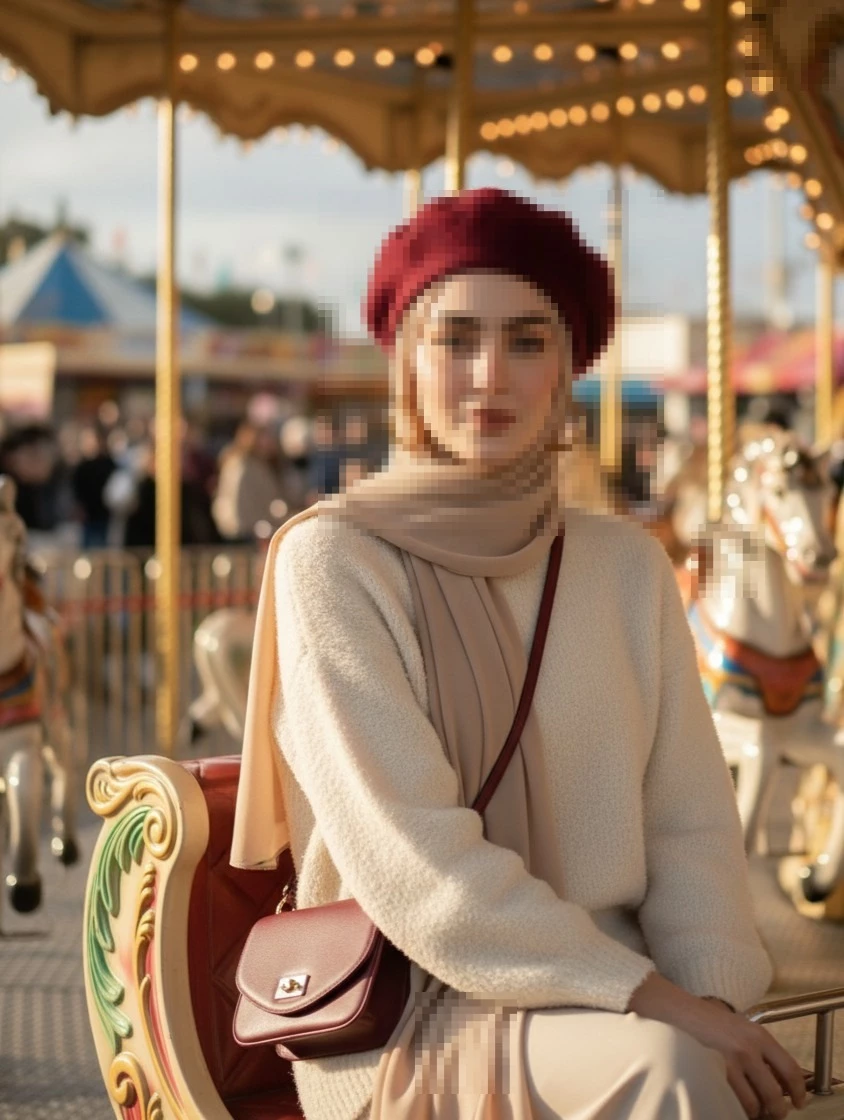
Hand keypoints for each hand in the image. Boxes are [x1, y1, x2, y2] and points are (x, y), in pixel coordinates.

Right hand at [627, 972, 806, 1118]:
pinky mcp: (711, 1074)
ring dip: (753, 1112)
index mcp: (759, 1037)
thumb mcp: (744, 1028)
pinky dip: (733, 1108)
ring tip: (748, 1107)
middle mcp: (747, 1050)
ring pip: (752, 1105)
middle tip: (773, 1113)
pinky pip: (730, 1104)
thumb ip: (763, 1051)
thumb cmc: (711, 1021)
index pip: (790, 1070)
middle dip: (776, 1111)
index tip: (799, 1103)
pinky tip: (730, 1101)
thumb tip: (782, 1082)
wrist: (677, 1012)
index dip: (799, 1092)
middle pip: (774, 1095)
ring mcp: (728, 1063)